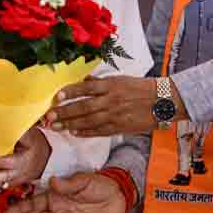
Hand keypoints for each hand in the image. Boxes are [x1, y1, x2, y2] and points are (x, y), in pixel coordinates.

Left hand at [0, 126, 51, 188]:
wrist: (46, 158)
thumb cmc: (36, 144)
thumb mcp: (31, 136)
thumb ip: (19, 133)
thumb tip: (4, 124)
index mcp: (26, 158)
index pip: (13, 161)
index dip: (1, 161)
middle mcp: (22, 170)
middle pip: (7, 175)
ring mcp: (18, 178)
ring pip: (4, 182)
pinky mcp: (14, 181)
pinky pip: (3, 185)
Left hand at [46, 76, 162, 136]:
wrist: (163, 101)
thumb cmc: (141, 88)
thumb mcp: (121, 79)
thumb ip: (101, 82)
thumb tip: (84, 81)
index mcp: (111, 85)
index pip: (85, 88)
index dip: (70, 92)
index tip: (56, 96)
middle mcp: (111, 100)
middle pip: (83, 107)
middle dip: (64, 113)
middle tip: (49, 117)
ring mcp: (115, 115)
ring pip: (89, 121)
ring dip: (71, 125)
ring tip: (57, 127)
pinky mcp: (120, 127)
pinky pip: (100, 131)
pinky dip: (86, 133)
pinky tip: (75, 133)